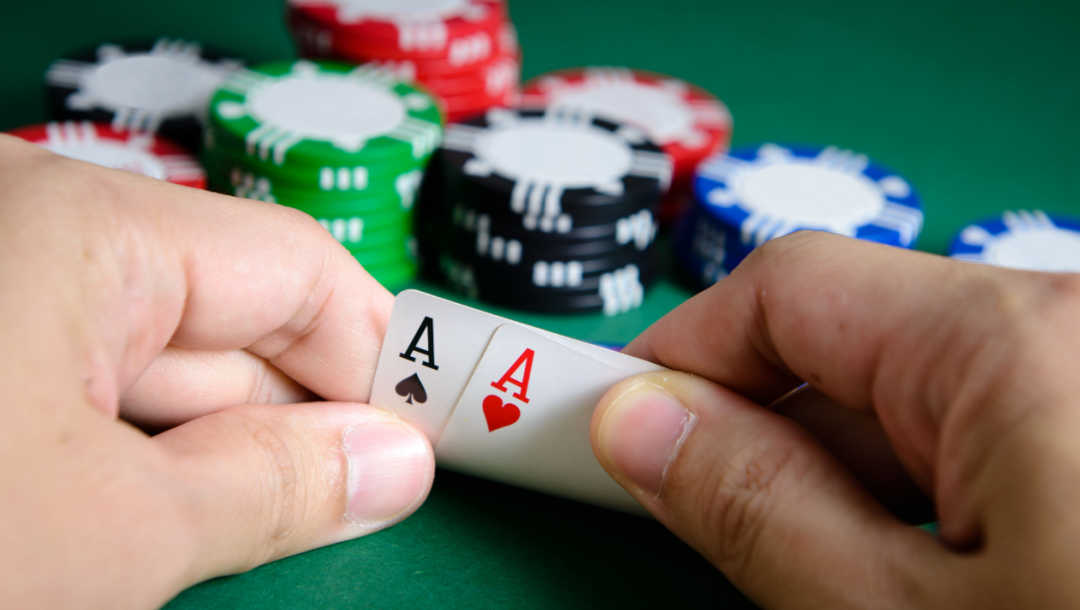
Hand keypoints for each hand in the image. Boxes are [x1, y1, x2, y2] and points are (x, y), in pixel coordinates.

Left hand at [0, 136, 433, 608]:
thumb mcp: (113, 531)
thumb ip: (275, 485)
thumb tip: (394, 462)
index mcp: (74, 224)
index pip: (296, 269)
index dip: (378, 358)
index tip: (430, 434)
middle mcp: (29, 228)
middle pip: (225, 320)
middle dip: (288, 423)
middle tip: (354, 507)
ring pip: (149, 367)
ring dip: (201, 456)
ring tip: (226, 536)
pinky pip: (79, 389)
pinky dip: (123, 457)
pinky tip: (133, 523)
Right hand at [592, 232, 1079, 607]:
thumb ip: (765, 512)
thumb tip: (642, 424)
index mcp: (1020, 341)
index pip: (788, 288)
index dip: (681, 354)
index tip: (614, 422)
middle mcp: (1071, 328)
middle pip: (851, 342)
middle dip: (758, 429)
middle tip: (691, 515)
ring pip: (918, 394)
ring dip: (842, 472)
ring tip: (817, 567)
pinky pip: (987, 426)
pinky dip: (922, 487)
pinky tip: (915, 566)